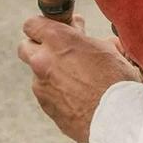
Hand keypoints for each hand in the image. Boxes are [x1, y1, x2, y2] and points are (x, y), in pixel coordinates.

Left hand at [18, 16, 142, 142]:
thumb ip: (85, 38)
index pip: (32, 24)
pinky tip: (78, 97)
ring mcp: (41, 85)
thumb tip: (79, 30)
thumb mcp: (108, 49)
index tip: (55, 30)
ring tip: (77, 80)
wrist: (117, 118)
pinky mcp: (45, 106)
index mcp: (58, 40)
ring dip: (51, 72)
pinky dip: (57, 92)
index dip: (43, 27)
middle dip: (39, 48)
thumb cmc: (117, 81)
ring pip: (37, 73)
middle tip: (59, 52)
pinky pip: (46, 94)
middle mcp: (43, 60)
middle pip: (25, 47)